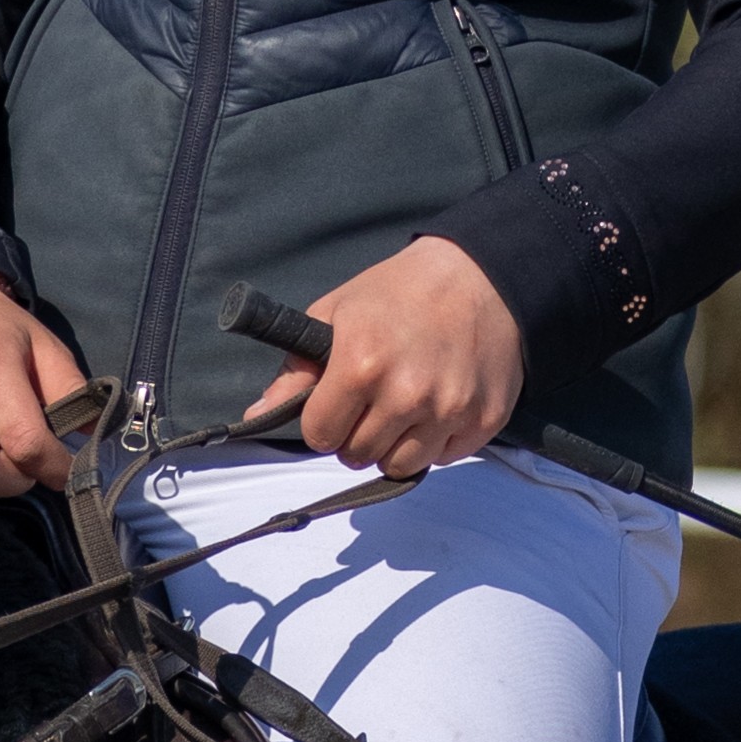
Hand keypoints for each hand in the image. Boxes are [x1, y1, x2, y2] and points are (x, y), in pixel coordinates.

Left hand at [246, 236, 521, 473]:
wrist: (479, 276)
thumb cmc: (397, 292)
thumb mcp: (334, 314)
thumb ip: (295, 370)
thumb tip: (256, 416)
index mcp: (361, 365)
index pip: (320, 436)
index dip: (321, 423)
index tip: (332, 406)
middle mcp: (407, 394)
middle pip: (358, 455)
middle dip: (354, 435)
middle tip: (368, 404)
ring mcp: (450, 410)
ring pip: (400, 465)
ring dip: (392, 445)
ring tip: (399, 410)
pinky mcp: (484, 419)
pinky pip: (443, 458)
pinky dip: (434, 442)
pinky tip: (434, 407)